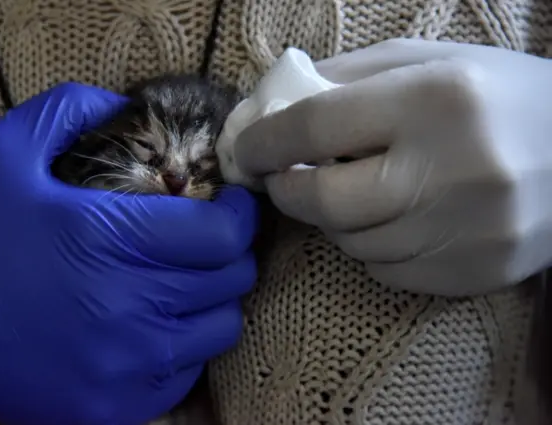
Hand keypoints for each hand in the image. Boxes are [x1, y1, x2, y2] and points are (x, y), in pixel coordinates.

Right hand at [0, 83, 256, 424]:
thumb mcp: (3, 154)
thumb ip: (69, 112)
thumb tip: (124, 103)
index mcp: (106, 238)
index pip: (220, 234)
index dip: (240, 215)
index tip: (232, 204)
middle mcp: (127, 306)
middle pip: (229, 280)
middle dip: (229, 252)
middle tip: (207, 240)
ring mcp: (125, 364)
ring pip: (219, 329)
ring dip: (212, 299)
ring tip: (185, 282)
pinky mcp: (116, 407)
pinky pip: (187, 373)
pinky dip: (184, 345)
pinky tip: (154, 326)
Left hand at [234, 38, 551, 295]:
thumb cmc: (500, 95)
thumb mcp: (429, 61)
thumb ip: (347, 78)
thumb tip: (274, 106)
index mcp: (437, 101)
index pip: (317, 127)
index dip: (266, 141)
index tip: (247, 149)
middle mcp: (453, 171)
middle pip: (326, 201)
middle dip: (287, 191)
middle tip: (282, 177)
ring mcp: (468, 232)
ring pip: (353, 243)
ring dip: (334, 219)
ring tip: (355, 190)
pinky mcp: (477, 273)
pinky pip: (387, 271)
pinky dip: (372, 246)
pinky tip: (394, 218)